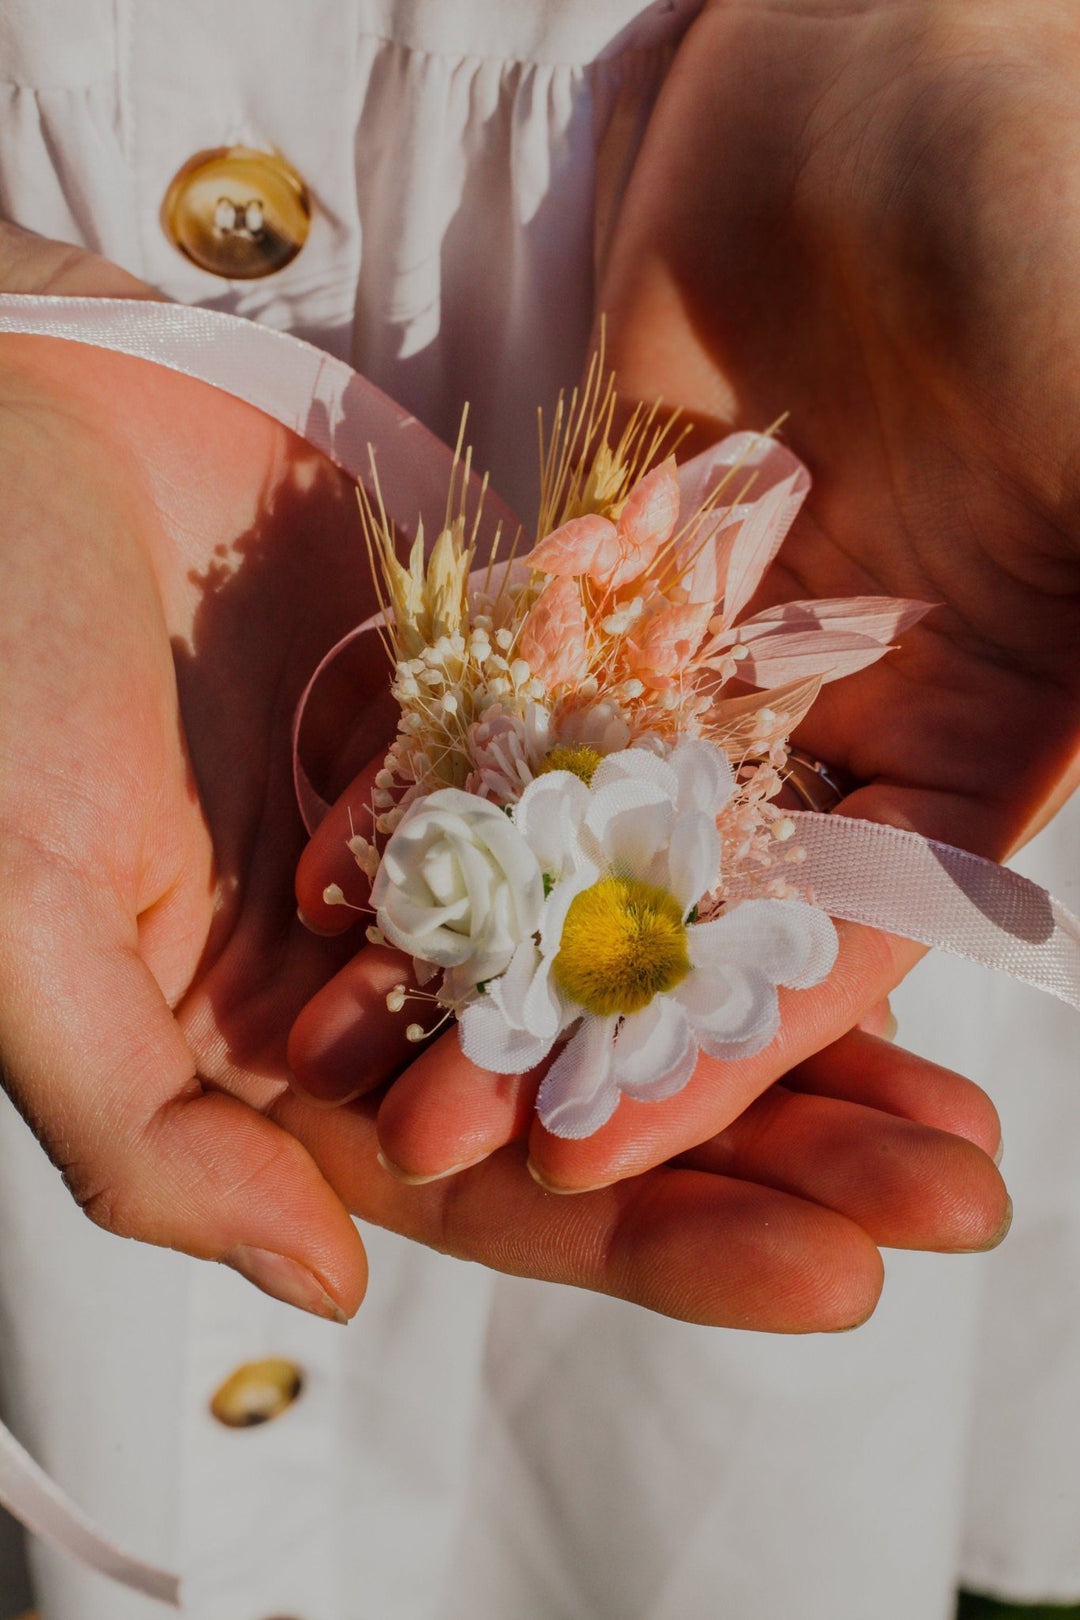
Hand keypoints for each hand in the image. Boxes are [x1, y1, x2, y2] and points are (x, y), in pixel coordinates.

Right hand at [0, 240, 1004, 1334]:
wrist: (0, 429)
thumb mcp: (21, 928)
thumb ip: (150, 1130)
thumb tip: (323, 1289)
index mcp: (277, 1051)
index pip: (494, 1181)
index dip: (662, 1239)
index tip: (830, 1274)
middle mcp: (383, 959)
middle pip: (609, 1080)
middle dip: (784, 1144)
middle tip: (955, 1190)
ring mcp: (453, 826)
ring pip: (655, 945)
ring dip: (801, 1005)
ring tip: (961, 1082)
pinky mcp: (494, 701)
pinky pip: (650, 779)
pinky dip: (754, 829)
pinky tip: (877, 868)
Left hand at [288, 0, 1075, 1229]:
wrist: (946, 39)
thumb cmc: (1079, 250)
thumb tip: (1033, 926)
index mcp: (984, 713)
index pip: (848, 934)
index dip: (737, 1057)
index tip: (612, 1153)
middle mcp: (847, 682)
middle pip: (690, 890)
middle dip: (569, 1015)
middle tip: (443, 1141)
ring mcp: (722, 601)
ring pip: (579, 793)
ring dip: (473, 913)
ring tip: (357, 1038)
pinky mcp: (613, 511)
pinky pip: (511, 655)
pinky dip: (433, 752)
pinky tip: (342, 860)